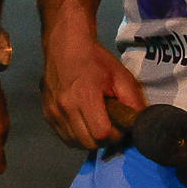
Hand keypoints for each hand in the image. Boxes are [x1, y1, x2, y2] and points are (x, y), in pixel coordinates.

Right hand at [40, 31, 145, 150]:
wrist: (65, 44)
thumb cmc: (95, 59)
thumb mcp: (120, 75)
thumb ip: (133, 101)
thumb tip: (140, 124)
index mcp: (84, 96)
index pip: (102, 134)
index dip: (115, 134)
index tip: (118, 123)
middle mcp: (65, 107)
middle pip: (88, 143)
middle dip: (103, 139)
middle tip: (108, 124)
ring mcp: (53, 111)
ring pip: (75, 143)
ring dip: (88, 138)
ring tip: (94, 122)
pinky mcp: (46, 113)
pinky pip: (64, 137)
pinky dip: (75, 135)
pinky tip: (82, 121)